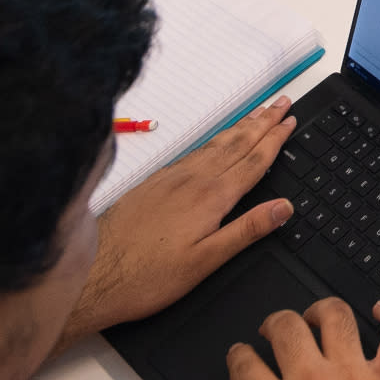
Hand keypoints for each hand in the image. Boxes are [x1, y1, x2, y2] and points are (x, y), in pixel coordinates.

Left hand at [61, 96, 295, 345]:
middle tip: (282, 102)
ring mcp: (170, 178)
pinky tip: (216, 140)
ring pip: (215, 144)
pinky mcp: (152, 183)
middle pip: (236, 143)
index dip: (275, 140)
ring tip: (258, 113)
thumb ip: (247, 230)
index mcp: (210, 197)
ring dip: (241, 126)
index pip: (253, 161)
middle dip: (263, 122)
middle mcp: (191, 180)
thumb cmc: (146, 276)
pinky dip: (214, 139)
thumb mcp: (206, 261)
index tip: (291, 120)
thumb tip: (284, 207)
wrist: (89, 276)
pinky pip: (193, 152)